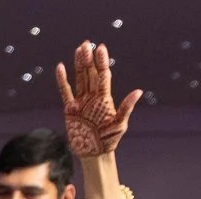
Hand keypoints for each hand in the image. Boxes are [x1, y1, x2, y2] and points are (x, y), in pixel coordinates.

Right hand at [56, 41, 141, 157]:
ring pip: (80, 78)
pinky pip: (66, 91)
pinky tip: (61, 67)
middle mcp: (93, 97)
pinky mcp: (70, 110)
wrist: (95, 154)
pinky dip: (63, 80)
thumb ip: (126, 107)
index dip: (102, 62)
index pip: (103, 76)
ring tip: (79, 49)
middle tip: (87, 43)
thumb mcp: (119, 124)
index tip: (100, 48)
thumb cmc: (109, 140)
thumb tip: (138, 91)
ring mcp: (81, 102)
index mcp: (105, 99)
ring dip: (79, 64)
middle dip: (89, 59)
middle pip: (91, 74)